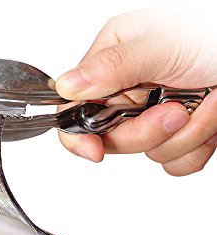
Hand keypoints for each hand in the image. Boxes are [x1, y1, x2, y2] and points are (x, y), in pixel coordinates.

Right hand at [56, 8, 216, 175]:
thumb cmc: (213, 34)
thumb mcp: (162, 45)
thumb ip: (112, 66)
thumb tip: (68, 86)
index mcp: (111, 63)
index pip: (74, 109)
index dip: (79, 135)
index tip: (95, 150)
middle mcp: (127, 90)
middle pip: (111, 138)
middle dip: (146, 131)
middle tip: (174, 110)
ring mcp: (150, 115)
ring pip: (147, 152)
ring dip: (182, 135)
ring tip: (205, 102)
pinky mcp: (175, 136)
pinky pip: (173, 163)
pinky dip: (196, 147)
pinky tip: (208, 117)